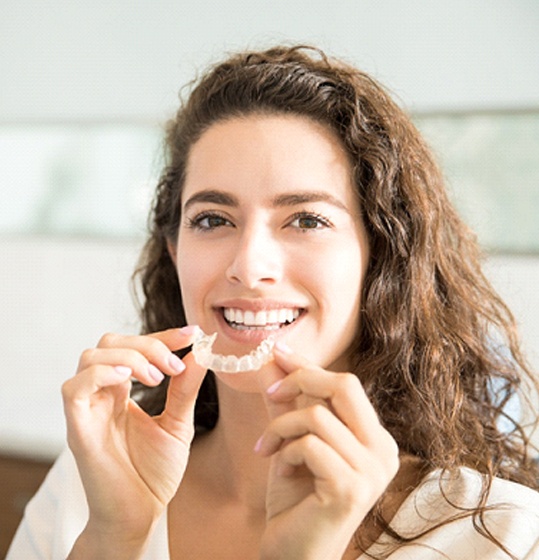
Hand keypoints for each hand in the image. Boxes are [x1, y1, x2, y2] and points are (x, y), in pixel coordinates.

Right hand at [62, 326, 205, 555]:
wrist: (141, 514)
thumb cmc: (154, 472)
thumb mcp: (178, 424)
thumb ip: (184, 389)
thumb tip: (200, 353)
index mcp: (122, 391)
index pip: (134, 346)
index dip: (162, 336)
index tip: (192, 334)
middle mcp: (101, 395)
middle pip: (110, 342)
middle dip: (147, 344)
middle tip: (174, 366)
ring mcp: (87, 409)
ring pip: (91, 356)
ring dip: (130, 357)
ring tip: (157, 378)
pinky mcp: (77, 428)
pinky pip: (74, 387)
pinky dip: (102, 373)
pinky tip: (129, 381)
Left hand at [255, 344, 398, 559]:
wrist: (294, 553)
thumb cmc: (296, 498)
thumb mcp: (290, 440)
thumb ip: (285, 402)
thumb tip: (271, 361)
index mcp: (374, 437)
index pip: (345, 384)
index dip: (309, 365)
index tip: (277, 352)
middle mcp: (383, 450)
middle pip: (344, 385)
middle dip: (301, 379)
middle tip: (271, 393)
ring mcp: (372, 471)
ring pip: (318, 415)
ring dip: (281, 427)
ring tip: (268, 448)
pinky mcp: (351, 488)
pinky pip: (310, 445)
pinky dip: (285, 451)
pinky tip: (280, 471)